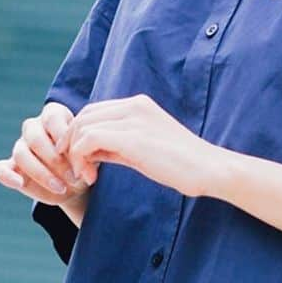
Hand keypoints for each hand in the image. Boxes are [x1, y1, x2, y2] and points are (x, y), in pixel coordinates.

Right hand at [0, 101, 92, 203]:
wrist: (77, 183)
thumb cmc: (85, 162)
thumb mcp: (91, 155)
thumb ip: (87, 154)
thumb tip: (84, 165)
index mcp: (53, 115)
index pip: (52, 118)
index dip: (64, 137)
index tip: (79, 156)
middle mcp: (33, 127)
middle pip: (35, 138)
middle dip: (55, 160)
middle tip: (73, 177)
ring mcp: (20, 146)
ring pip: (20, 153)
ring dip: (41, 173)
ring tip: (60, 188)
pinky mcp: (11, 167)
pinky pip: (0, 168)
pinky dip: (7, 176)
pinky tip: (19, 184)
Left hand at [58, 93, 222, 197]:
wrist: (210, 169)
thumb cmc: (182, 165)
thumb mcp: (144, 149)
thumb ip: (117, 145)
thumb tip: (90, 151)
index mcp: (139, 105)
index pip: (94, 111)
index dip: (80, 134)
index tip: (82, 161)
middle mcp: (134, 105)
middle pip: (84, 116)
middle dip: (71, 143)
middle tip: (77, 170)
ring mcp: (133, 119)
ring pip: (83, 127)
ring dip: (75, 154)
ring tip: (86, 176)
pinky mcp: (132, 137)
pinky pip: (89, 140)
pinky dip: (81, 159)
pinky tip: (91, 178)